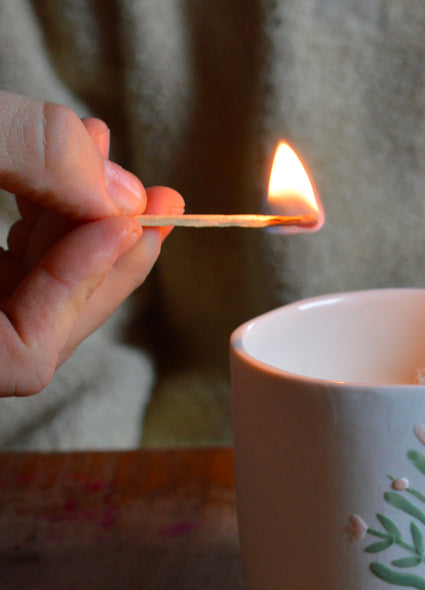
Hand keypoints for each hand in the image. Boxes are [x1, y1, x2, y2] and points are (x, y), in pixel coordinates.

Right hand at [0, 91, 183, 395]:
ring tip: (104, 154)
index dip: (78, 288)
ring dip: (78, 224)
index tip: (126, 225)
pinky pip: (7, 263)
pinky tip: (64, 167)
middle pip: (40, 324)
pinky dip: (43, 218)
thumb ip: (25, 157)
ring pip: (28, 288)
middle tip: (163, 201)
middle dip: (105, 255)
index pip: (22, 354)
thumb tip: (120, 194)